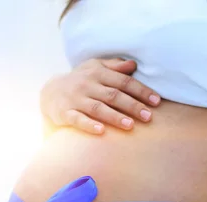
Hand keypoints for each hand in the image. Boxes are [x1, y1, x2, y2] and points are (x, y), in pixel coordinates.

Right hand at [40, 58, 160, 134]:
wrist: (50, 92)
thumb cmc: (80, 80)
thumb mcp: (94, 68)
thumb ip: (114, 67)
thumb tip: (134, 65)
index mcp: (98, 73)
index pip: (124, 82)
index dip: (141, 91)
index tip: (156, 101)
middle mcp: (87, 85)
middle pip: (114, 95)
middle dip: (132, 106)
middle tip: (149, 117)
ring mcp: (76, 99)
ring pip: (98, 108)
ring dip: (115, 117)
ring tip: (130, 125)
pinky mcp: (65, 113)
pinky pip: (78, 119)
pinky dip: (89, 125)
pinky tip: (102, 131)